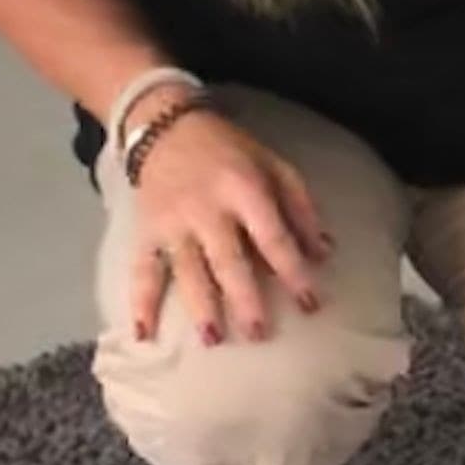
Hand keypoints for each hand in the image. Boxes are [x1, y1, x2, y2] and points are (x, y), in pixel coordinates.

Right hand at [128, 109, 330, 345]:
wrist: (166, 126)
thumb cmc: (230, 151)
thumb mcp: (274, 165)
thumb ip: (300, 209)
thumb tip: (324, 253)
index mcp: (244, 190)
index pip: (273, 238)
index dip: (293, 272)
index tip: (310, 304)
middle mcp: (207, 209)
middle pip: (228, 260)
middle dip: (245, 299)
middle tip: (259, 334)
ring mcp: (172, 222)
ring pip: (187, 270)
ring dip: (199, 306)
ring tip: (213, 338)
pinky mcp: (146, 231)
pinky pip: (142, 270)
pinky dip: (140, 303)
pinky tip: (143, 333)